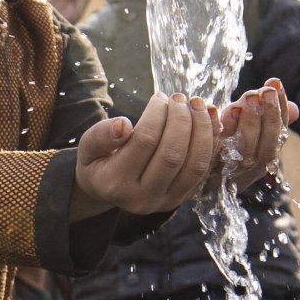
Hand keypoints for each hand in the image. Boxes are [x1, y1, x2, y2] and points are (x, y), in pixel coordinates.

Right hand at [71, 91, 219, 219]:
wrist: (107, 189)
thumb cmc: (98, 160)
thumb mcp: (87, 146)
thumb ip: (100, 135)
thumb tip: (123, 124)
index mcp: (116, 183)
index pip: (145, 141)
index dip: (157, 114)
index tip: (159, 97)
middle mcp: (143, 198)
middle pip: (173, 155)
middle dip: (181, 119)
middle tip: (179, 97)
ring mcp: (166, 201)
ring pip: (195, 165)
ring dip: (202, 130)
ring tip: (198, 104)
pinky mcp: (183, 198)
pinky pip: (205, 170)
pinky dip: (212, 142)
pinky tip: (210, 118)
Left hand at [211, 78, 298, 191]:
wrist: (183, 169)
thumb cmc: (220, 143)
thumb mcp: (246, 129)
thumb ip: (268, 119)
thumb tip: (296, 109)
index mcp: (261, 157)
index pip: (279, 137)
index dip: (280, 111)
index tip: (275, 84)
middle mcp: (248, 169)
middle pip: (266, 148)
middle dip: (268, 117)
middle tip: (263, 91)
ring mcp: (227, 172)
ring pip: (246, 151)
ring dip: (249, 123)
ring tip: (247, 97)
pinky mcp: (204, 169)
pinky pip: (214, 151)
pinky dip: (219, 130)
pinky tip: (218, 110)